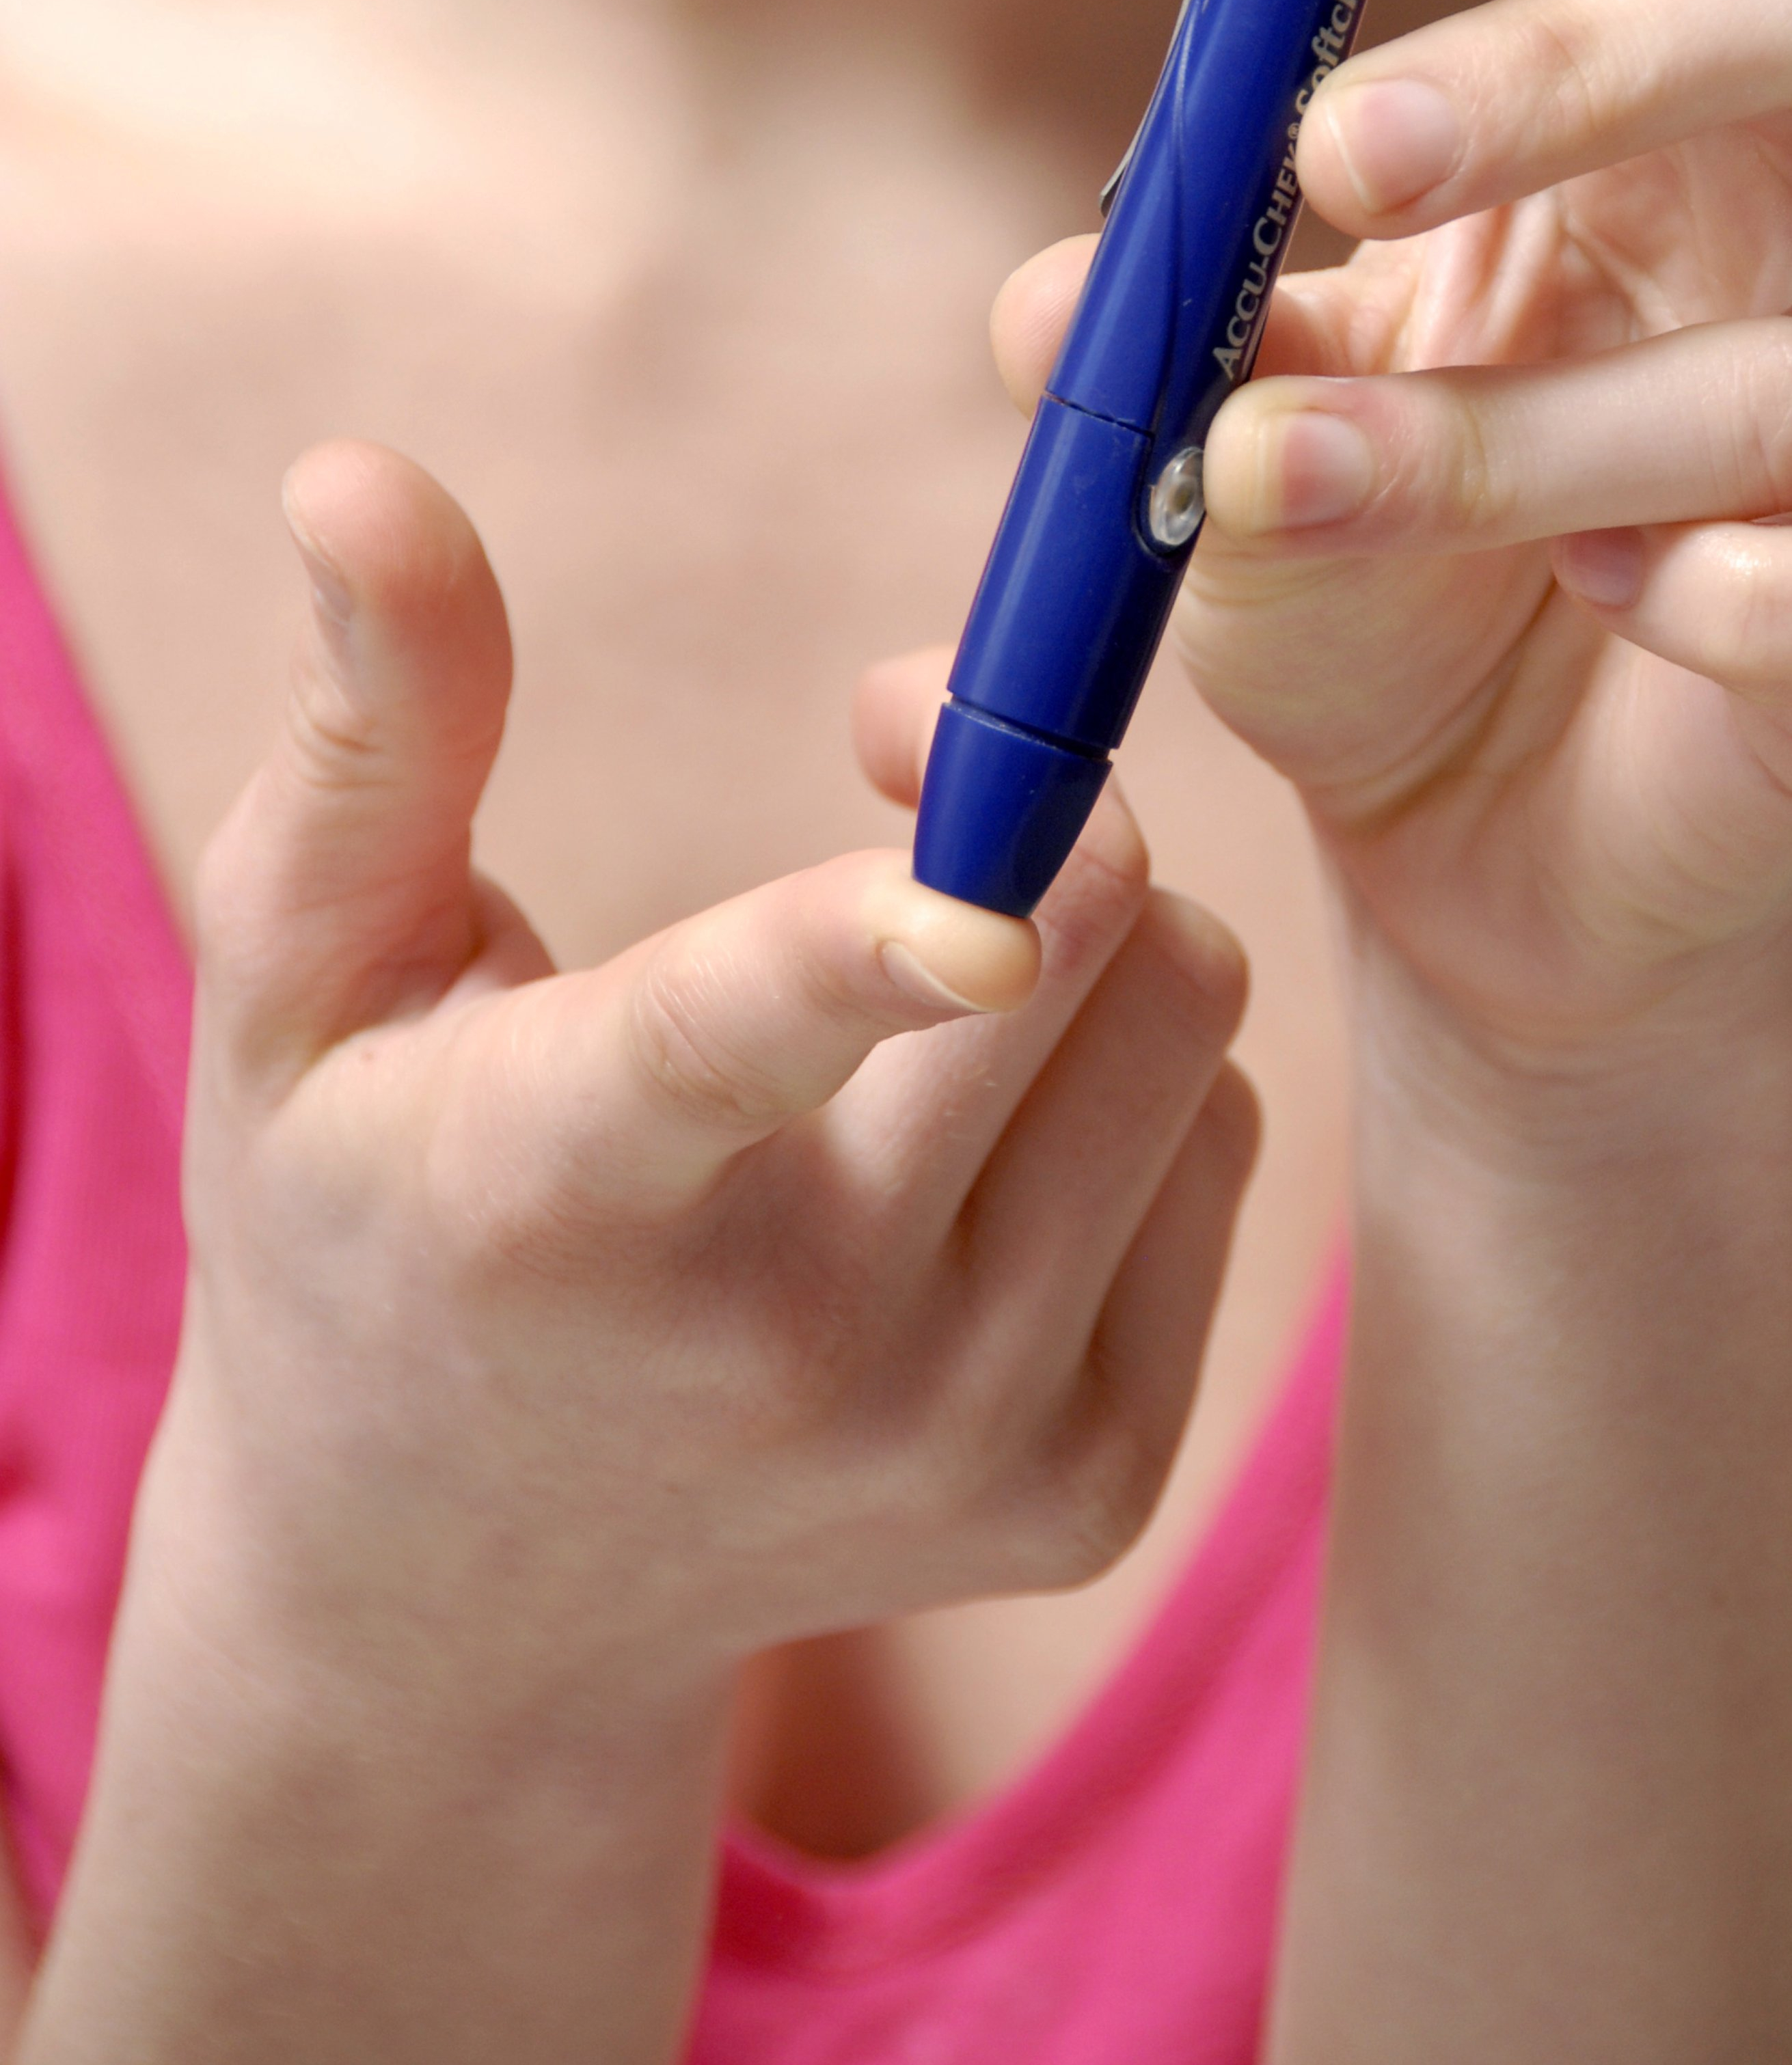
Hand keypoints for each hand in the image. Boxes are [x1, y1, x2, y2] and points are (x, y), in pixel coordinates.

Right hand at [155, 443, 1255, 1719]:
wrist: (453, 1596)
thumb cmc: (363, 1210)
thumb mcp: (299, 979)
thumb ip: (372, 726)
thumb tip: (357, 468)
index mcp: (559, 1193)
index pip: (736, 1043)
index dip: (871, 948)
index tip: (980, 900)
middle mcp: (786, 1350)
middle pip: (1071, 945)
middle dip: (1020, 792)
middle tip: (903, 761)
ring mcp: (959, 1443)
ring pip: (1186, 1021)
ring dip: (1093, 932)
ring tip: (938, 973)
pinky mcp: (1088, 1496)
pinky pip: (1219, 1145)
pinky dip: (1128, 1083)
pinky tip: (973, 1140)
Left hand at [994, 0, 1791, 1099]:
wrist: (1479, 852)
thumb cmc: (1369, 585)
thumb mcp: (1226, 449)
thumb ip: (1171, 351)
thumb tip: (1070, 300)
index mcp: (1650, 82)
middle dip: (1589, 57)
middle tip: (1347, 151)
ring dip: (1506, 442)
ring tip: (1291, 488)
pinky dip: (1772, 621)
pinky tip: (1632, 622)